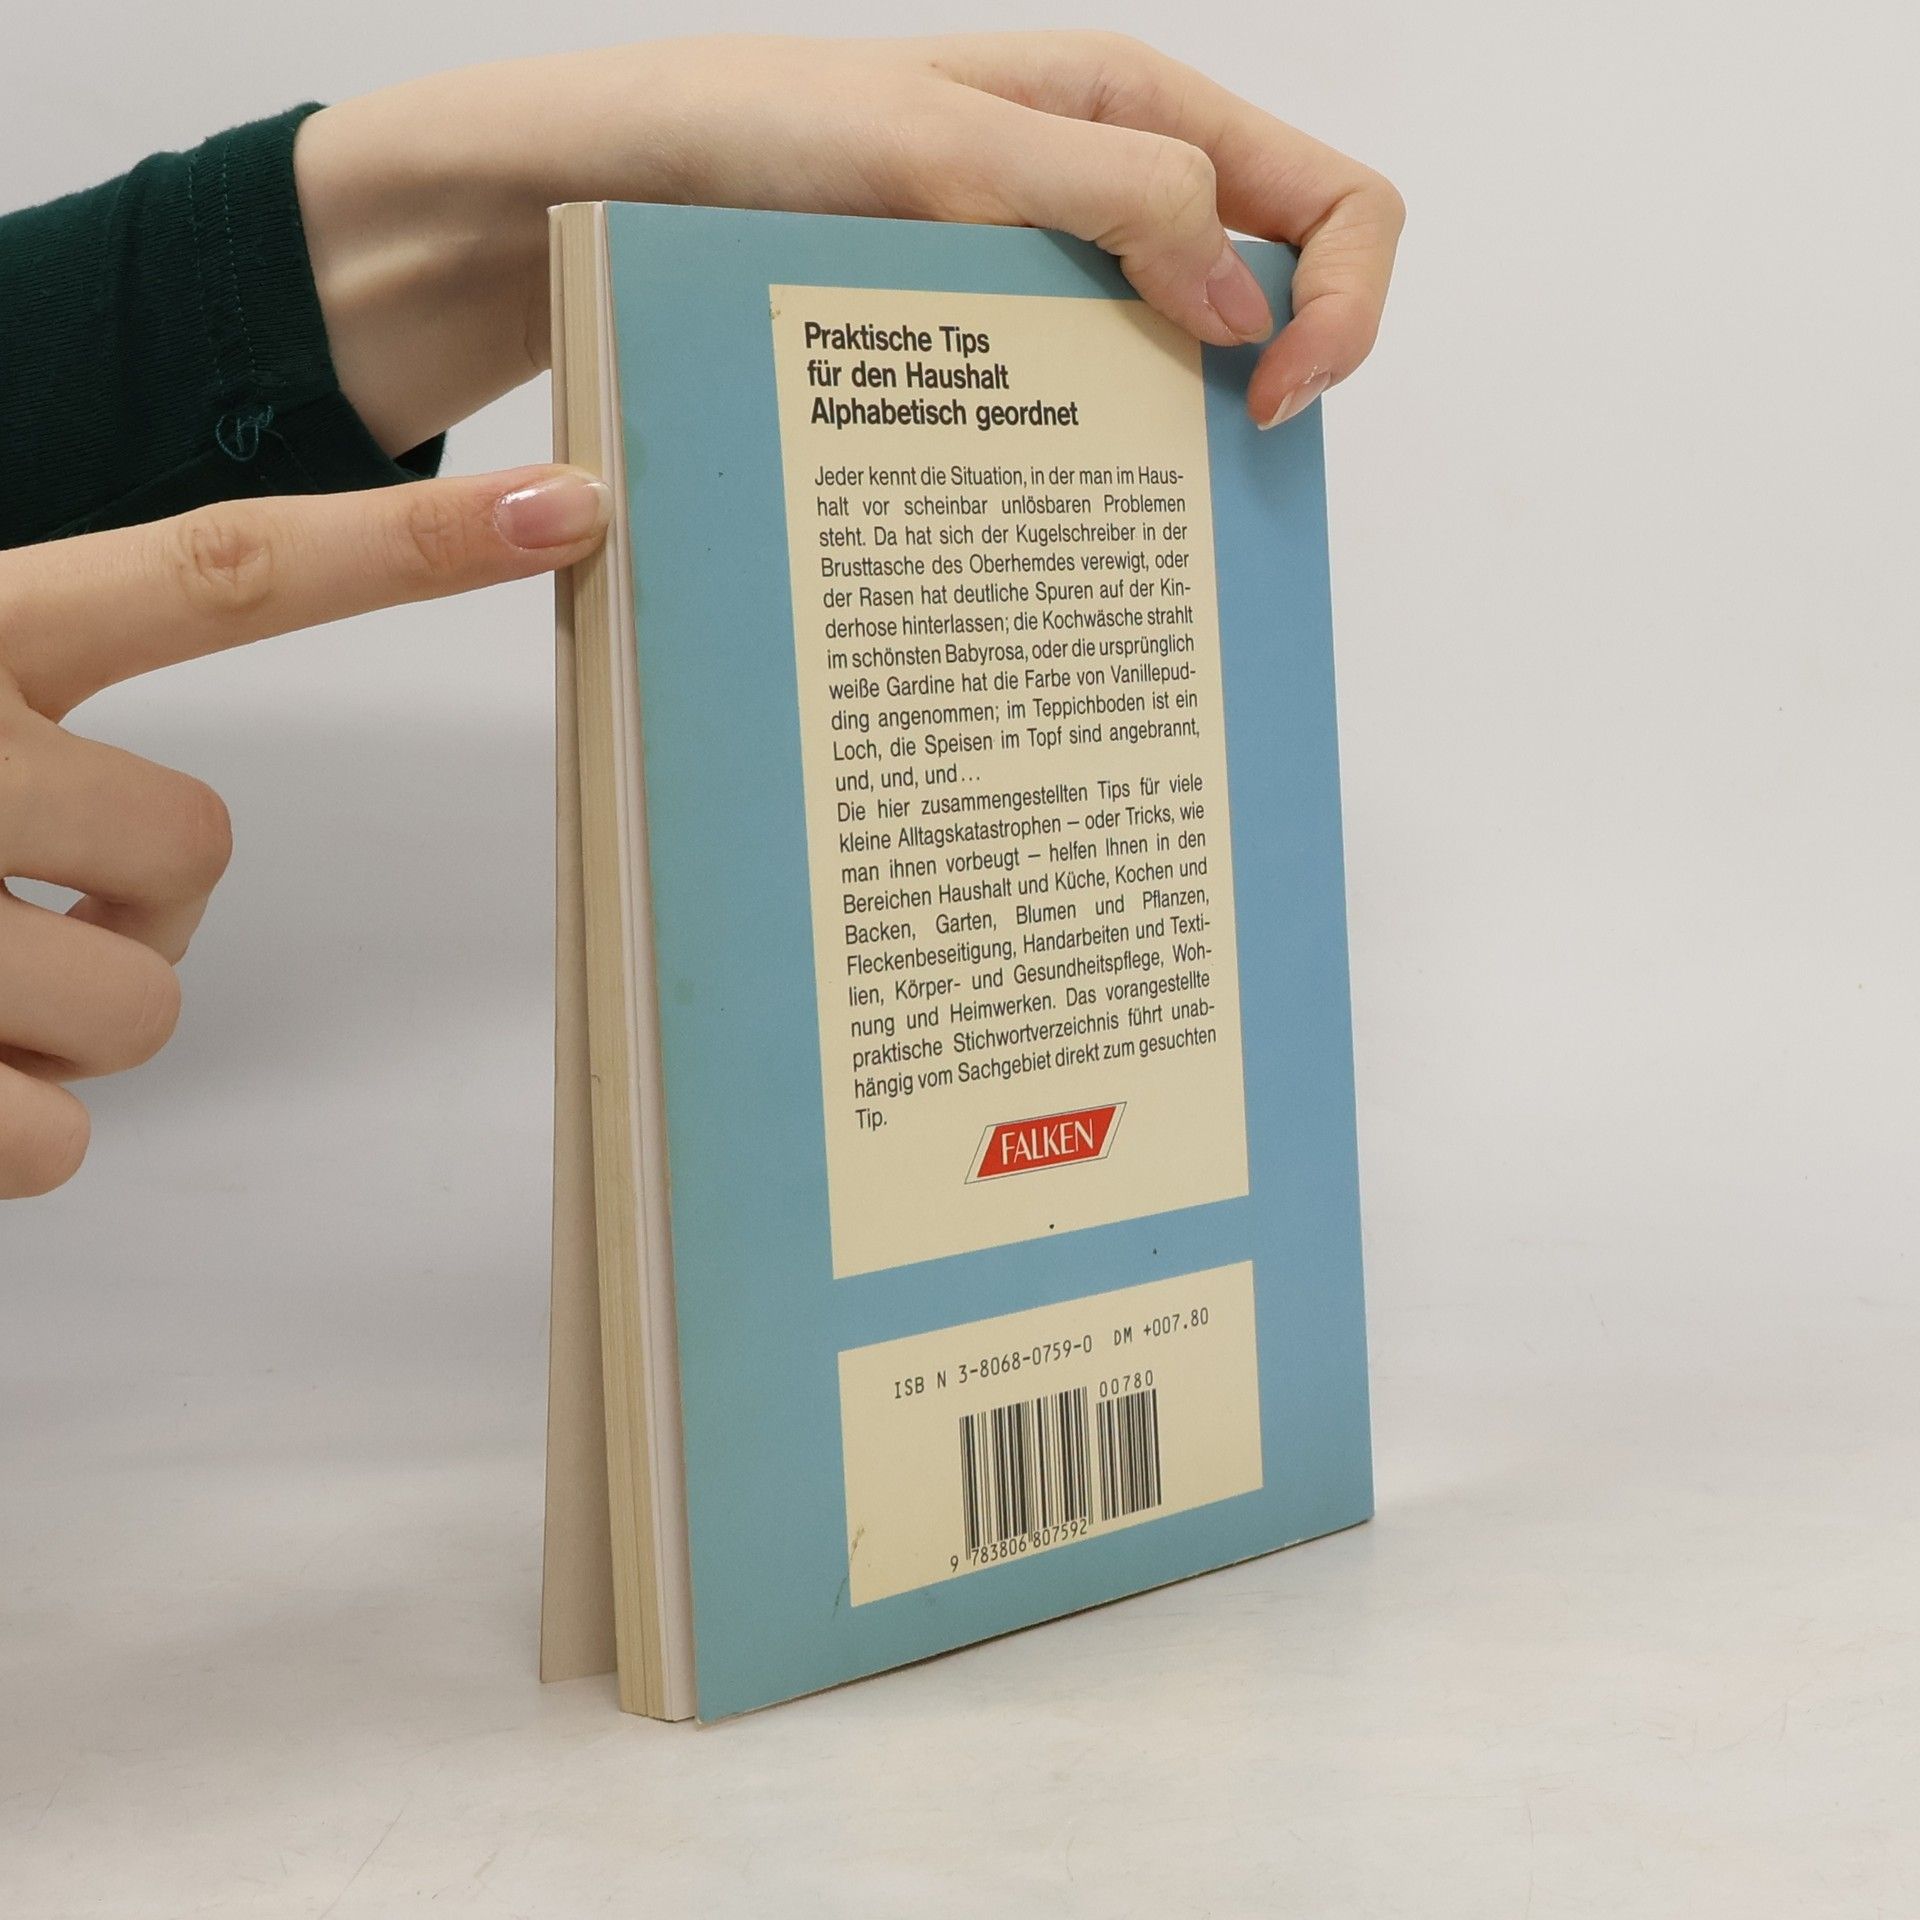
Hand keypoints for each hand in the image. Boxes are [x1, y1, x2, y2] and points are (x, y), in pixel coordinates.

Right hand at [0, 466, 608, 1196]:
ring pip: (133, 1019)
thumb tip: (150, 880)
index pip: (219, 569)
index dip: (410, 542)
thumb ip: (19, 717)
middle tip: (4, 919)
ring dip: (50, 1031)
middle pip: (195, 861)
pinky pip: (49, 1146)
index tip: (576, 502)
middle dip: (132, 918)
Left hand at [295, 32, 1402, 450]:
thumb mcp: (936, 150)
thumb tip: (1246, 303)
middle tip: (1212, 471)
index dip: (1344, 300)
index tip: (1271, 401)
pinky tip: (1044, 511)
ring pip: (1173, 365)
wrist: (584, 203)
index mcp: (1127, 108)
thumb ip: (1108, 201)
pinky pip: (1073, 406)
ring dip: (1176, 436)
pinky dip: (1087, 460)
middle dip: (1276, 378)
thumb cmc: (737, 140)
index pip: (1328, 197)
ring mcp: (1037, 280)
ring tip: (1124, 515)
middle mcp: (1101, 193)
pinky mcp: (974, 351)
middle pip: (1273, 290)